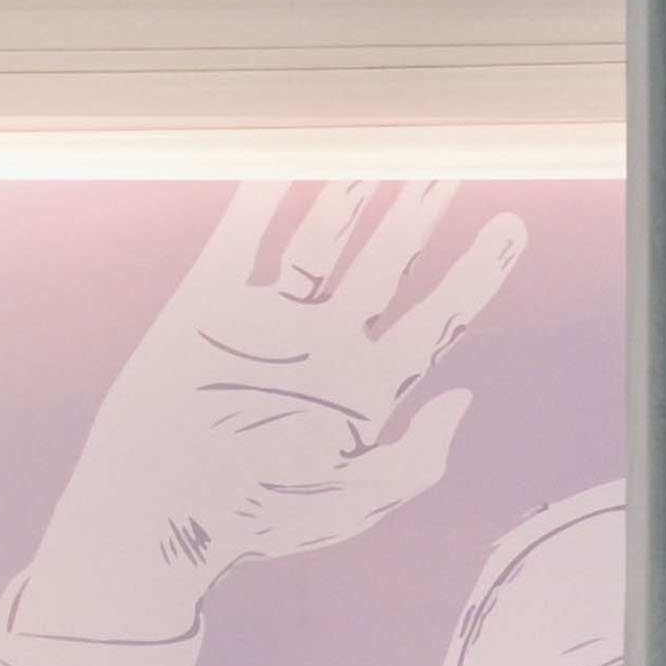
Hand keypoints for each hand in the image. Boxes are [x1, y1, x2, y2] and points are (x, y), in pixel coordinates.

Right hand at [24, 178, 527, 637]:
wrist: (154, 513)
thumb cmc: (253, 520)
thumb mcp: (351, 504)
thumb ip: (415, 460)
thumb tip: (463, 397)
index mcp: (365, 391)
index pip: (435, 321)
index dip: (476, 275)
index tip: (512, 227)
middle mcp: (323, 347)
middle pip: (388, 265)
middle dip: (420, 215)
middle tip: (450, 160)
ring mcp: (267, 324)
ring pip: (324, 242)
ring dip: (353, 193)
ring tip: (386, 145)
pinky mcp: (208, 307)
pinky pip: (242, 235)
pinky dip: (261, 195)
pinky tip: (286, 155)